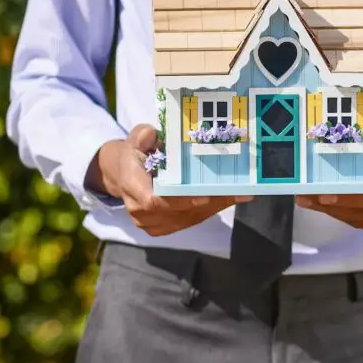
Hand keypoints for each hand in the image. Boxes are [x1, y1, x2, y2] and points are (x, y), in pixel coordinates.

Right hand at [86, 124, 252, 235]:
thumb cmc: (135, 154)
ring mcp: (153, 224)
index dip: (179, 201)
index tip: (203, 197)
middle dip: (209, 202)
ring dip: (215, 206)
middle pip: (179, 212)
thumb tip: (150, 135)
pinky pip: (191, 221)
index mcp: (132, 188)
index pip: (154, 201)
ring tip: (238, 193)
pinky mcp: (165, 227)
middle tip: (235, 191)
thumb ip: (142, 137)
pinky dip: (210, 210)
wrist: (124, 175)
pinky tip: (227, 197)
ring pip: (189, 218)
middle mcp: (141, 212)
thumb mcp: (135, 140)